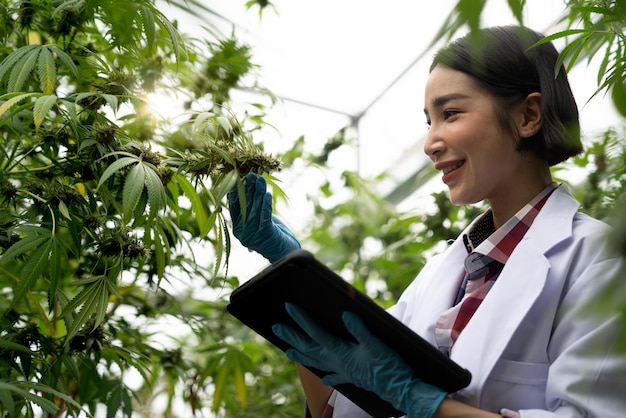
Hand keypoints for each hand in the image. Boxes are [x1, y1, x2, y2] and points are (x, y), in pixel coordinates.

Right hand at [228, 172, 300, 262]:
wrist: (284, 253)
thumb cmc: (271, 234)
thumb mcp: (258, 220)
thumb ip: (251, 208)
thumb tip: (248, 185)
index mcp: (237, 228)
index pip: (234, 206)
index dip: (235, 191)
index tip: (237, 177)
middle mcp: (242, 232)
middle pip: (245, 205)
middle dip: (249, 188)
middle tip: (251, 174)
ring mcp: (253, 234)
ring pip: (255, 208)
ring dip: (258, 192)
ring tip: (260, 179)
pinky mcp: (266, 233)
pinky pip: (265, 215)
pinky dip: (266, 204)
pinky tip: (267, 194)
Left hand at [272, 303, 446, 417]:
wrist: (400, 389)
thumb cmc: (389, 366)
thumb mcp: (376, 344)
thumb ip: (360, 330)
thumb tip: (345, 315)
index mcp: (340, 352)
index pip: (315, 333)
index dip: (301, 319)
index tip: (289, 308)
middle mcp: (336, 362)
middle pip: (309, 348)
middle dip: (292, 337)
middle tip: (276, 328)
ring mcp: (342, 371)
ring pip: (315, 362)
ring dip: (301, 355)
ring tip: (288, 351)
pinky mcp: (352, 377)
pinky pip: (333, 376)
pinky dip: (325, 375)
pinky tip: (322, 377)